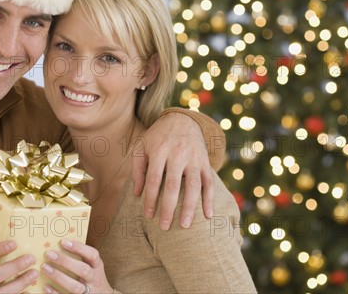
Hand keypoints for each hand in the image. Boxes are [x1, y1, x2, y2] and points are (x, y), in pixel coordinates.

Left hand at [41, 239, 111, 293]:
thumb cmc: (92, 277)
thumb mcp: (92, 266)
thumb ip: (81, 257)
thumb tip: (59, 244)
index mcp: (97, 266)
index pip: (92, 255)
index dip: (79, 248)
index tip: (64, 241)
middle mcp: (94, 279)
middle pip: (83, 270)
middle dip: (65, 262)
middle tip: (49, 254)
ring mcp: (88, 292)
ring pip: (75, 287)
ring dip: (59, 277)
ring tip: (45, 267)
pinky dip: (55, 293)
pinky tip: (46, 287)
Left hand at [132, 112, 214, 229]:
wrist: (182, 120)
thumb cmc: (157, 137)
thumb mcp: (141, 147)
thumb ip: (137, 169)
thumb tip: (137, 194)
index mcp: (159, 151)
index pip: (154, 179)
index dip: (150, 198)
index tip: (148, 215)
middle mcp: (178, 155)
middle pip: (173, 185)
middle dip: (169, 208)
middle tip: (164, 227)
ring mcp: (194, 159)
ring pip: (194, 185)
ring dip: (190, 207)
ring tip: (185, 225)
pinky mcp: (205, 162)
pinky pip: (210, 182)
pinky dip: (210, 199)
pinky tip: (208, 215)